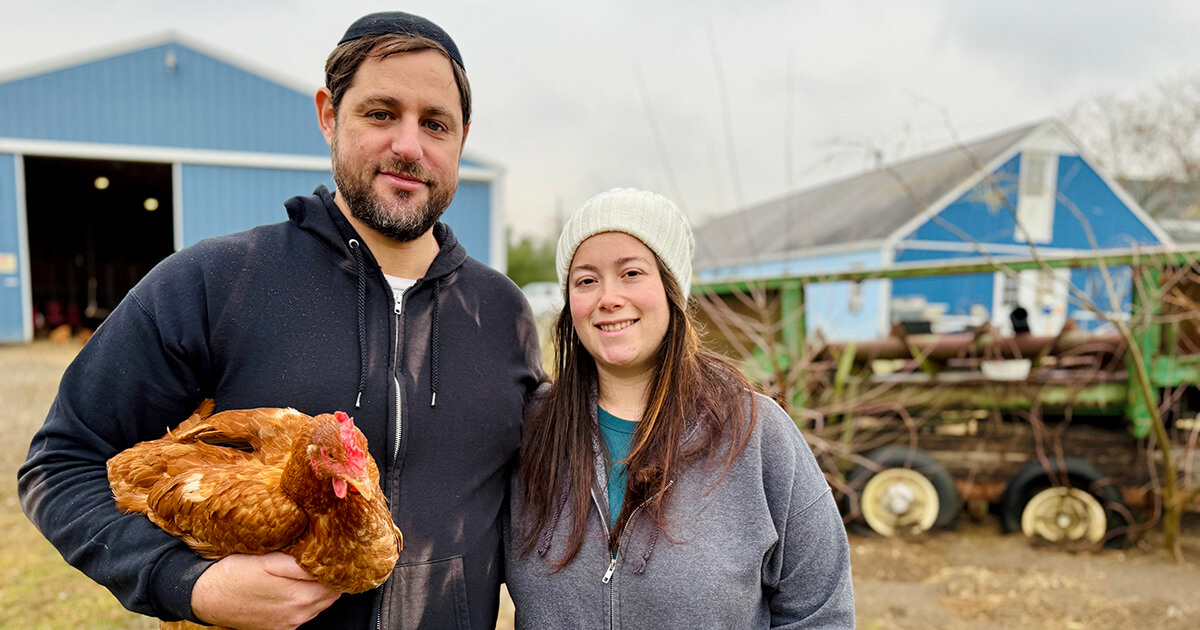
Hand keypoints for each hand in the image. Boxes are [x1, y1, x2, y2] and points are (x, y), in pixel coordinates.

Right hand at [191, 553, 340, 629]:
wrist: (206, 597)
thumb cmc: (234, 574)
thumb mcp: (267, 560)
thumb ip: (299, 563)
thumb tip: (325, 559)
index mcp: (298, 596)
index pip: (335, 581)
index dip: (336, 565)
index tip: (333, 552)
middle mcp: (297, 614)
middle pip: (331, 594)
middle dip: (330, 576)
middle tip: (322, 557)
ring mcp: (289, 623)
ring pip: (319, 604)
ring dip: (318, 588)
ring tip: (307, 570)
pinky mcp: (280, 628)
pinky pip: (305, 613)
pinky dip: (306, 599)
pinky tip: (294, 586)